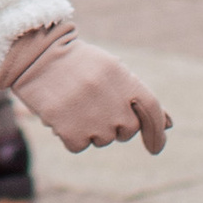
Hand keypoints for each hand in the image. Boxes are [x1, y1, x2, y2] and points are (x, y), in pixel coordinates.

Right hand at [0, 21, 169, 156]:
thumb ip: (138, 96)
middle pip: (127, 130)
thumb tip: (168, 124)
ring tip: (74, 104)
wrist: (34, 55)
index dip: (157, 131)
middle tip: (95, 105)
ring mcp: (91, 116)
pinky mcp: (69, 130)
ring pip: (102, 140)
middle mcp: (111, 99)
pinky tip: (61, 115)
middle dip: (115, 124)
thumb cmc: (77, 63)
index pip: (152, 110)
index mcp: (124, 78)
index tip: (156, 147)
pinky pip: (79, 146)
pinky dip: (71, 136)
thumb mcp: (111, 70)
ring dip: (91, 129)